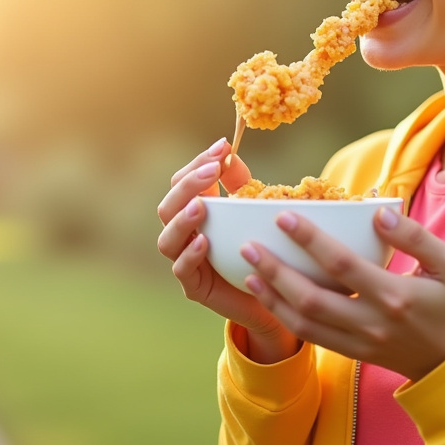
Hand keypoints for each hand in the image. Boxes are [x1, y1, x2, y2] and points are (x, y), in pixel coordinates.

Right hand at [156, 138, 299, 362]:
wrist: (276, 297)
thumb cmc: (261, 249)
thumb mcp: (253, 212)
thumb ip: (240, 184)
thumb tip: (229, 154)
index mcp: (195, 212)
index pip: (182, 181)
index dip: (198, 162)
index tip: (222, 147)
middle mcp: (184, 235)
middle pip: (168, 206)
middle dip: (188, 185)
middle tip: (212, 170)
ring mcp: (185, 261)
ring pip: (168, 239)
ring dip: (182, 219)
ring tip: (200, 205)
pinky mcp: (194, 287)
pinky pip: (182, 270)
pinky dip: (190, 254)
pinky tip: (204, 242)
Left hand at [242, 206, 444, 380]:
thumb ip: (415, 237)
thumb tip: (378, 212)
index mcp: (395, 296)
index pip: (342, 264)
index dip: (309, 240)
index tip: (283, 217)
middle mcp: (371, 323)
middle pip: (311, 298)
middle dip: (275, 271)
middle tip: (249, 246)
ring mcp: (359, 342)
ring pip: (304, 323)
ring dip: (272, 297)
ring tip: (247, 272)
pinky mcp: (352, 354)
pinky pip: (311, 337)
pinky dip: (285, 317)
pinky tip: (269, 298)